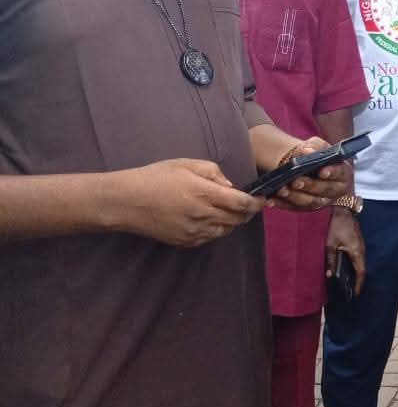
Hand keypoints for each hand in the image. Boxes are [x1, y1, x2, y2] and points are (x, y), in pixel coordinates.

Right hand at [112, 158, 262, 247]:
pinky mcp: (185, 242)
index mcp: (204, 194)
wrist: (125, 202)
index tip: (263, 199)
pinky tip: (210, 219)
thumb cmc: (155, 177)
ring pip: (225, 230)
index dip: (257, 203)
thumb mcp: (186, 164)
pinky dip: (216, 229)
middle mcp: (202, 216)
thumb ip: (214, 173)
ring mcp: (193, 232)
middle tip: (248, 204)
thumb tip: (231, 187)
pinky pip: (210, 237)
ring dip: (232, 221)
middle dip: (247, 212)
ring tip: (227, 210)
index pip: (242, 203)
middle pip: (237, 220)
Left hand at [270, 136, 350, 211]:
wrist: (303, 164)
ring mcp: (321, 201)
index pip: (341, 173)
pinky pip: (294, 208)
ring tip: (282, 190)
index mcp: (343, 173)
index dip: (333, 173)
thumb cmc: (314, 153)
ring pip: (309, 202)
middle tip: (296, 181)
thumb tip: (308, 152)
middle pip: (324, 190)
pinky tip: (270, 200)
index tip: (322, 172)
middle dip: (309, 186)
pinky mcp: (305, 207)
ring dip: (294, 197)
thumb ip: (314, 146)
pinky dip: (281, 204)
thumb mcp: (317, 145)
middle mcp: (334, 191)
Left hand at [326, 207, 365, 296]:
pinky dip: (355, 265)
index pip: (360, 272)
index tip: (355, 294)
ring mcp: (361, 245)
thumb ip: (331, 260)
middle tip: (351, 291)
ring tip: (349, 282)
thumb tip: (330, 275)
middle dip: (357, 281)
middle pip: (361, 269)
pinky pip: (358, 256)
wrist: (343, 210)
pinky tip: (347, 267)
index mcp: (356, 252)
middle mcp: (361, 250)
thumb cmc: (336, 226)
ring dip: (356, 272)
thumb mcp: (330, 244)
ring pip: (360, 262)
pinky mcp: (358, 242)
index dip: (358, 284)